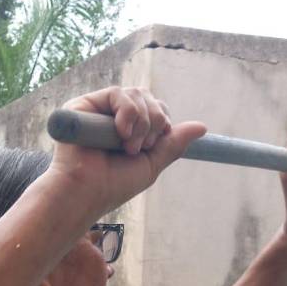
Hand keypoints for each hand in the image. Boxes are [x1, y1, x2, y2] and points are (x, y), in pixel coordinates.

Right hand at [45, 86, 206, 214]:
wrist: (86, 192)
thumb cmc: (113, 184)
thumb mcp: (152, 164)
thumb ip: (173, 144)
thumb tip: (202, 127)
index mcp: (128, 129)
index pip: (155, 110)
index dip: (161, 121)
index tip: (155, 144)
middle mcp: (113, 117)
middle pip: (148, 98)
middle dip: (155, 121)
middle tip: (143, 147)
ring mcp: (99, 110)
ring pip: (136, 94)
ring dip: (141, 121)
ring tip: (128, 146)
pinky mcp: (84, 105)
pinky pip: (118, 93)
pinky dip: (127, 112)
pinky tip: (121, 133)